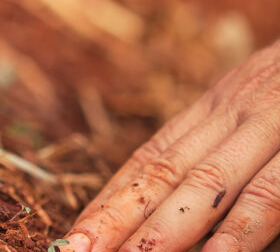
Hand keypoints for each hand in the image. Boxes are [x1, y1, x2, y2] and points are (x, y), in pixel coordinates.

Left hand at [64, 40, 279, 251]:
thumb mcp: (260, 99)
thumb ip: (222, 142)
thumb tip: (164, 201)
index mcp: (222, 107)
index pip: (152, 159)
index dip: (111, 200)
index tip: (74, 234)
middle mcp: (242, 112)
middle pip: (169, 174)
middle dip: (121, 220)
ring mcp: (279, 125)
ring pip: (215, 186)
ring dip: (169, 232)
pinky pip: (272, 196)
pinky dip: (240, 232)